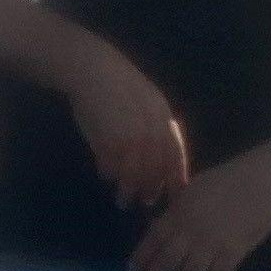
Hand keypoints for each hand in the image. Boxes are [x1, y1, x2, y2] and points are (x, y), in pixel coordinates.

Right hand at [69, 54, 190, 209]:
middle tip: (147, 202)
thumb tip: (161, 156)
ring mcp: (129, 135)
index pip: (175, 154)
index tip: (175, 195)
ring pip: (133, 171)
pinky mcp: (107, 138)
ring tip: (123, 201)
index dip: (176, 177)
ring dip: (129, 189)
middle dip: (152, 188)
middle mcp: (150, 128)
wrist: (93, 69)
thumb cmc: (120, 84)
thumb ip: (157, 126)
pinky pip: (110, 164)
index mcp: (163, 117)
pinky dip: (109, 174)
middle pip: (156, 167)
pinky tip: (106, 177)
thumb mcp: (149, 101)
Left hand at [129, 156, 270, 270]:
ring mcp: (212, 245)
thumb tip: (160, 224)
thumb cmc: (226, 181)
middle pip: (168, 261)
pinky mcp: (233, 254)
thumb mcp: (193, 188)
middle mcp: (192, 232)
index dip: (142, 256)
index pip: (155, 239)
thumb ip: (177, 208)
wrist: (260, 183)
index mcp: (180, 213)